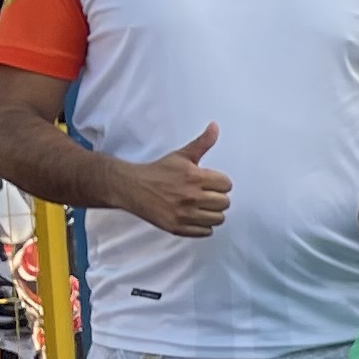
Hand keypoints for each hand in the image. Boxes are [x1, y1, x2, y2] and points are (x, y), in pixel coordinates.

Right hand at [116, 124, 231, 238]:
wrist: (132, 187)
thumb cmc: (158, 171)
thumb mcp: (182, 155)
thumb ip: (202, 143)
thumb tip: (215, 126)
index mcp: (194, 177)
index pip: (227, 185)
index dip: (220, 183)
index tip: (210, 182)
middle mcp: (190, 196)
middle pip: (225, 203)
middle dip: (217, 198)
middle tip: (205, 194)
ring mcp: (184, 214)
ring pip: (218, 219)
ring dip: (212, 213)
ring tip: (201, 206)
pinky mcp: (177, 228)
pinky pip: (206, 232)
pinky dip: (203, 226)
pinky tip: (194, 217)